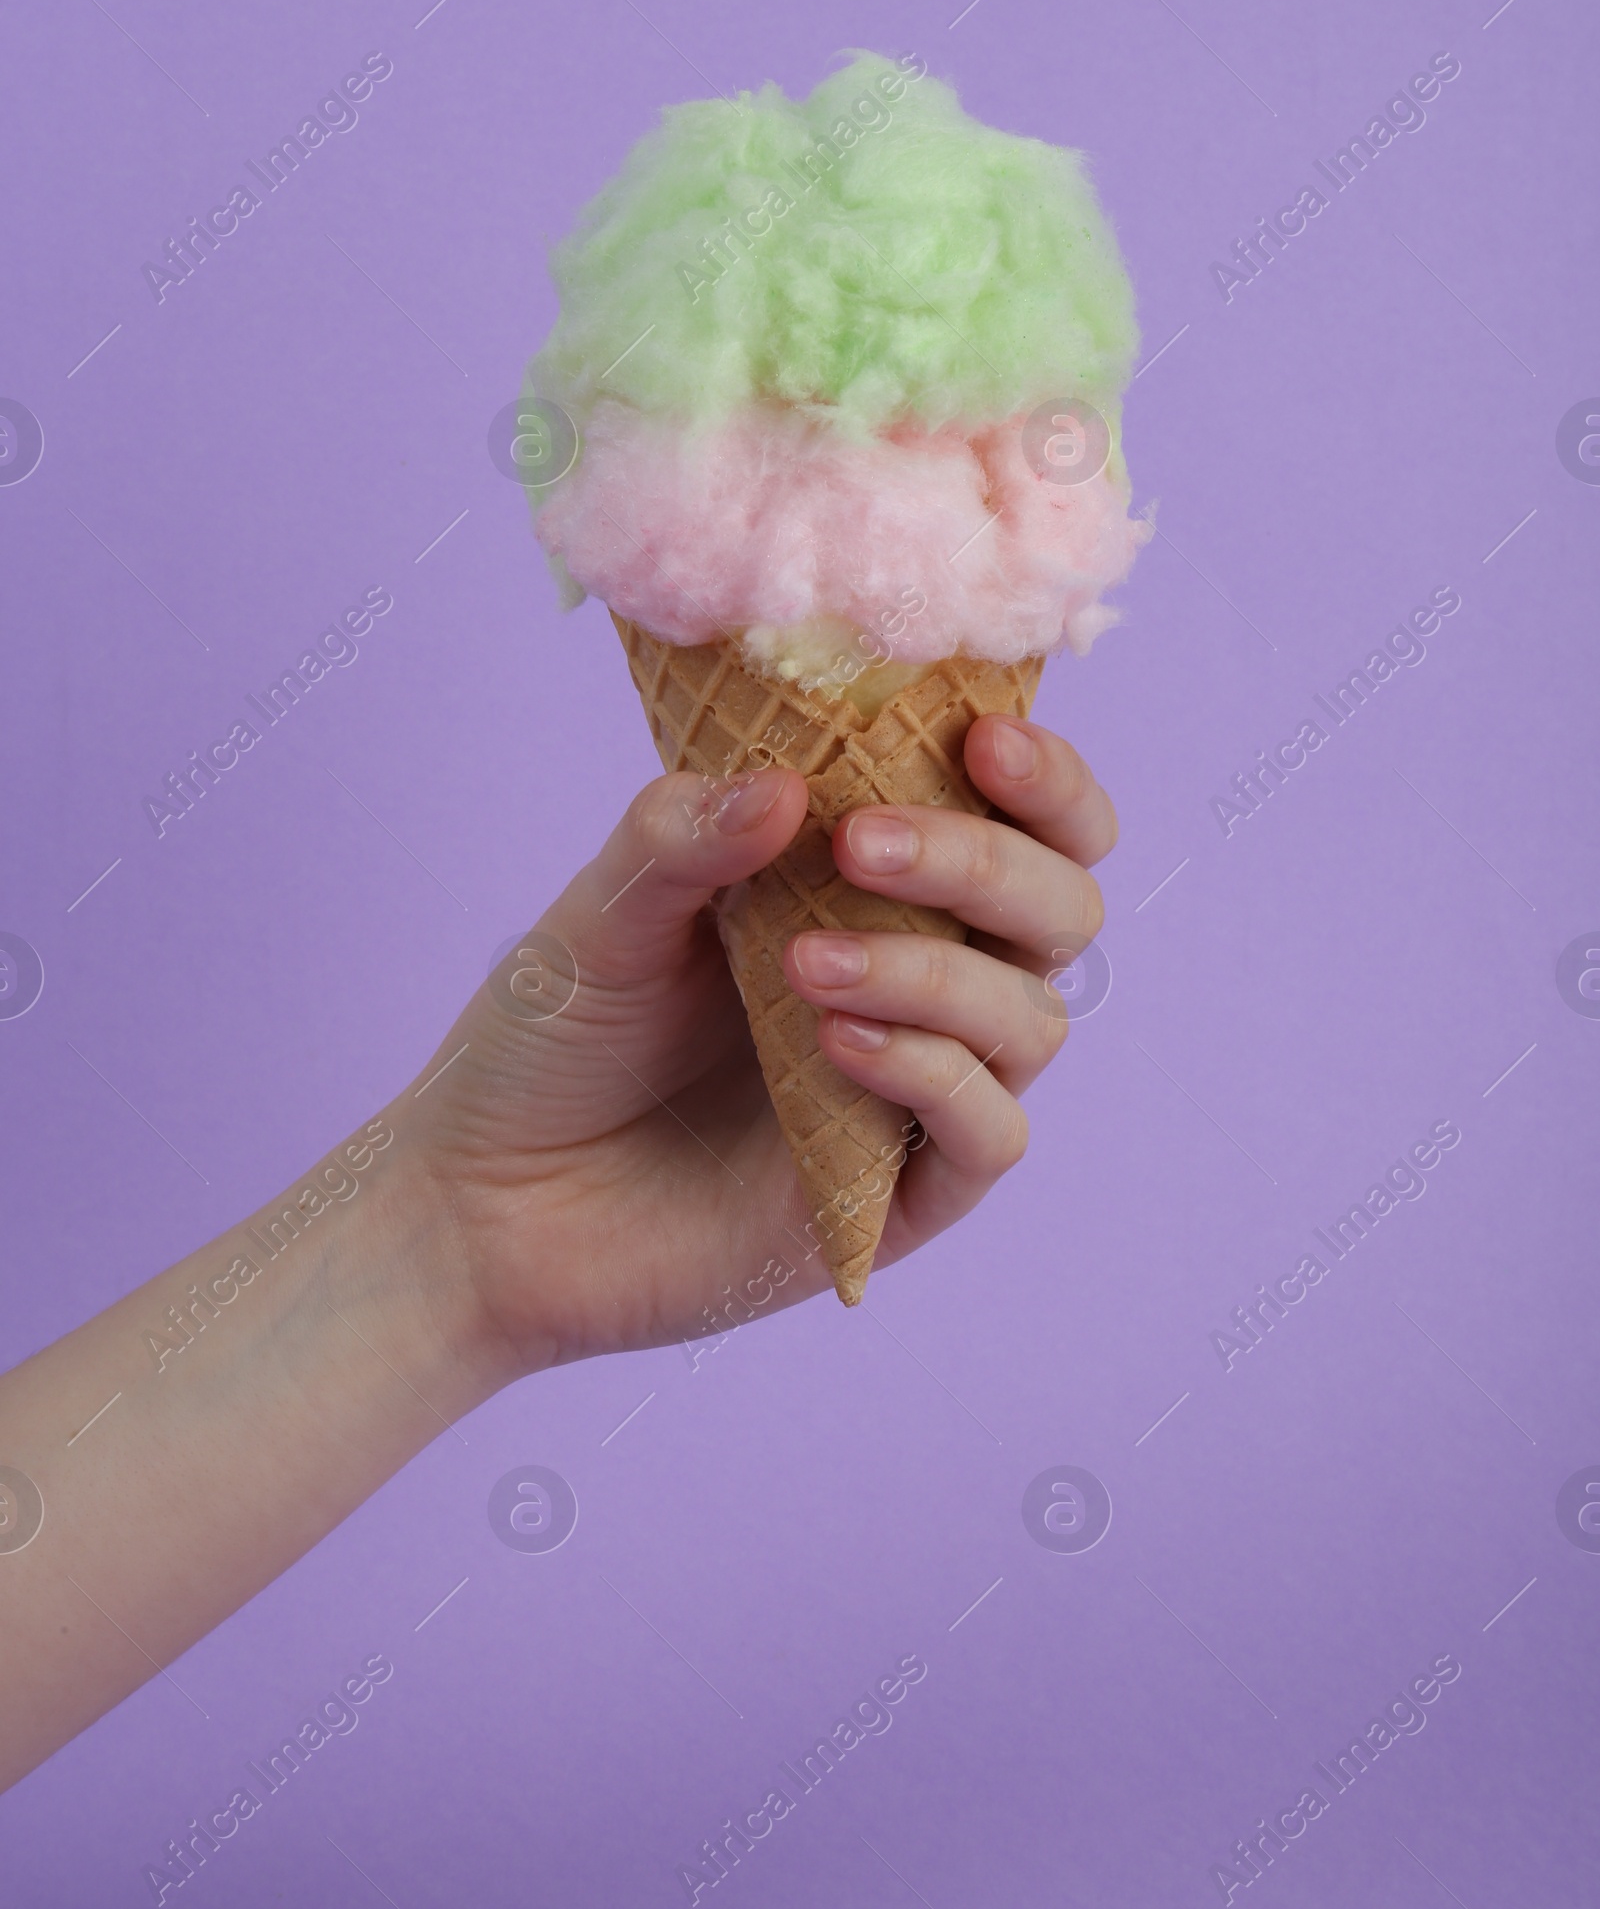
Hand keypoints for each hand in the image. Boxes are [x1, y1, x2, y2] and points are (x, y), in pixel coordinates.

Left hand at [401, 716, 1117, 1378]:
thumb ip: (683, 838)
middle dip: (989, 860)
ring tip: (806, 965)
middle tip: (865, 844)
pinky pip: (989, 1133)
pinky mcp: (901, 1198)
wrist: (486, 1206)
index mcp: (875, 890)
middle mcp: (922, 981)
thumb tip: (788, 786)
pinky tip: (834, 1047)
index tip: (982, 740)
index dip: (1044, 779)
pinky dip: (932, 1075)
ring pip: (1033, 1019)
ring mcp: (919, 1093)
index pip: (1026, 822)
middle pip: (1059, 908)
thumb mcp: (602, 915)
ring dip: (938, 973)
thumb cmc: (553, 1042)